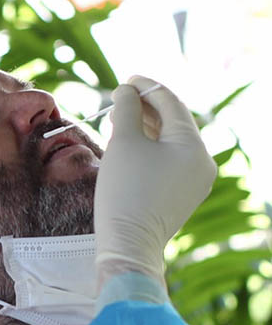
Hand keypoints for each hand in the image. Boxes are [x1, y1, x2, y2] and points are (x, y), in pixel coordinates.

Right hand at [94, 76, 216, 288]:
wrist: (129, 244)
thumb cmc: (124, 191)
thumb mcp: (123, 142)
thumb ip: (127, 109)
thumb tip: (127, 91)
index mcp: (193, 145)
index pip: (170, 103)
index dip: (146, 87)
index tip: (126, 80)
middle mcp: (203, 161)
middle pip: (174, 122)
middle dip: (146, 108)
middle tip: (120, 100)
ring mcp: (197, 180)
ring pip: (172, 142)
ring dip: (148, 128)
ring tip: (121, 121)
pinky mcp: (185, 195)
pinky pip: (171, 161)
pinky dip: (153, 149)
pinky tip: (132, 146)